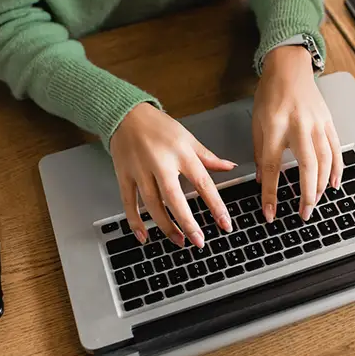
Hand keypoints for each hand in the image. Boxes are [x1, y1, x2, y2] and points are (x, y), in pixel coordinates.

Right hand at [110, 103, 235, 248]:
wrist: (125, 114)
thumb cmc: (159, 126)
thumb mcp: (188, 138)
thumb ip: (208, 156)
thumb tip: (230, 167)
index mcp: (181, 153)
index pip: (203, 183)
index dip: (215, 205)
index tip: (225, 224)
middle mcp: (161, 163)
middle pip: (174, 198)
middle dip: (187, 222)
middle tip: (199, 241)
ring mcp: (140, 170)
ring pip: (152, 204)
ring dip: (166, 226)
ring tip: (179, 241)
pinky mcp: (124, 175)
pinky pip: (129, 203)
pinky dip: (135, 221)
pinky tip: (144, 236)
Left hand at [252, 45, 342, 221]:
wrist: (290, 68)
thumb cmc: (270, 94)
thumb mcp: (257, 123)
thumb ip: (259, 153)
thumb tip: (262, 182)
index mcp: (275, 127)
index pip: (272, 167)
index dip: (270, 194)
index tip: (270, 213)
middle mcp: (298, 126)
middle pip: (307, 167)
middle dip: (306, 195)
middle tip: (304, 214)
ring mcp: (317, 124)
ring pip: (325, 161)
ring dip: (321, 185)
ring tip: (315, 202)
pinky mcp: (328, 123)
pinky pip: (336, 150)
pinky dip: (337, 169)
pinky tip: (334, 184)